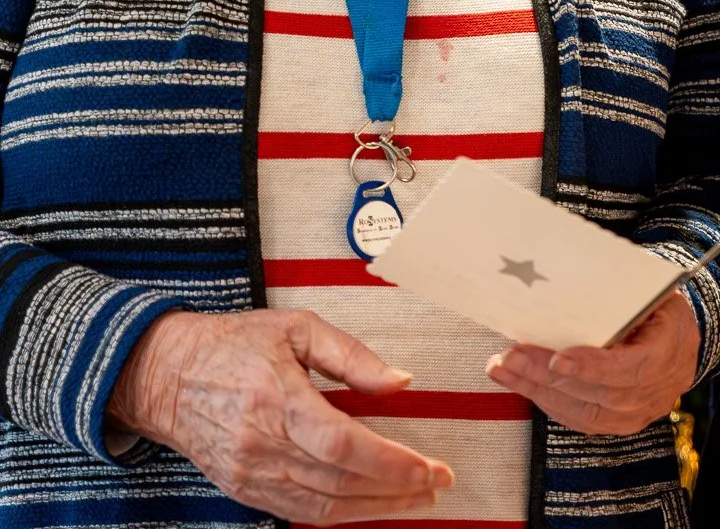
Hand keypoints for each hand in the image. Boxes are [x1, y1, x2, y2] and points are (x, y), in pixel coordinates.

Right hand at [108, 309, 452, 522]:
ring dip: (373, 509)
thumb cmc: (232, 344)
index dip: (390, 463)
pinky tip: (367, 506)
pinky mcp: (244, 490)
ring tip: (414, 501)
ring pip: (322, 506)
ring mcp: (251, 474)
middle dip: (396, 491)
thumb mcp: (296, 327)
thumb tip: (400, 381)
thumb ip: (352, 355)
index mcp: (278, 399)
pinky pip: (298, 512)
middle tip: (436, 487)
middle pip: (340, 482)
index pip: (344, 444)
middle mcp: (263, 445)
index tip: (429, 469)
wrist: (166, 374)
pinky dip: (338, 514)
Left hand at [485, 290, 699, 434]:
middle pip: (597, 392)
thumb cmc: (661, 306)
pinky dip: (547, 402)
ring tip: (504, 369)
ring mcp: (637, 412)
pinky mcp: (618, 423)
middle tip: (510, 356)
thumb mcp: (652, 291)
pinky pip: (579, 419)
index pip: (630, 368)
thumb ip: (621, 293)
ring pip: (582, 411)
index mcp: (668, 350)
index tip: (558, 358)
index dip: (592, 366)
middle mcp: (654, 390)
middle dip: (547, 375)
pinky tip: (522, 384)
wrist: (684, 340)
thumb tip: (573, 273)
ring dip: (537, 390)